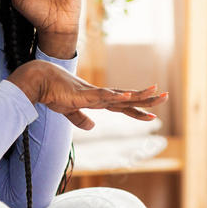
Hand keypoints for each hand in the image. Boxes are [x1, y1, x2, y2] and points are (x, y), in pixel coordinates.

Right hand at [8, 61, 168, 129]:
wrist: (40, 81)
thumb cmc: (53, 94)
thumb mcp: (69, 111)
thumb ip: (80, 119)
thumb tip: (92, 126)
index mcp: (98, 101)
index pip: (123, 107)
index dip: (137, 111)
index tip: (152, 115)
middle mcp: (101, 96)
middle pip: (128, 98)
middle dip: (147, 99)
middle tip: (166, 96)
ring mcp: (95, 94)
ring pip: (122, 95)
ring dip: (139, 95)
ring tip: (156, 92)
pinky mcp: (86, 94)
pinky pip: (104, 95)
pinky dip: (116, 95)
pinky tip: (128, 96)